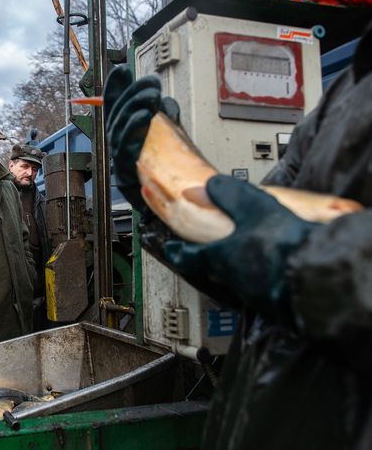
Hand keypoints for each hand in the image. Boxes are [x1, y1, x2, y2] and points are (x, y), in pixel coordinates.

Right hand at [104, 65, 179, 213]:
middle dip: (131, 95)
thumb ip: (164, 118)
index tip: (121, 71)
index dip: (114, 89)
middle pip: (116, 116)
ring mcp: (121, 161)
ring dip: (132, 109)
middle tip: (151, 85)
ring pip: (118, 131)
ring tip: (149, 97)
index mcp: (126, 135)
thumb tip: (163, 98)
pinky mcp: (127, 175)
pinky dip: (133, 131)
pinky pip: (125, 150)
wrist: (176, 204)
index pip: (115, 107)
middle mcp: (119, 147)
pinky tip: (143, 118)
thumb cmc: (171, 174)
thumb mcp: (170, 138)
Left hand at [164, 175, 318, 321]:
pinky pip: (265, 289)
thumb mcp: (253, 208)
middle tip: (206, 252)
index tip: (170, 249)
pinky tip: (276, 271)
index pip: (188, 256)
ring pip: (239, 280)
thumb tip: (212, 185)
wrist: (318, 278)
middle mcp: (233, 279)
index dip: (176, 251)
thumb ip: (231, 196)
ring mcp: (256, 294)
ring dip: (239, 269)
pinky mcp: (280, 303)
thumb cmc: (282, 246)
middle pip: (213, 270)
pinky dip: (264, 278)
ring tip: (246, 257)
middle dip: (209, 259)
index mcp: (220, 257)